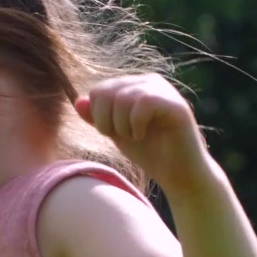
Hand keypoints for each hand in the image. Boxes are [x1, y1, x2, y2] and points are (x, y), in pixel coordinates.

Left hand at [75, 75, 214, 195]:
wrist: (178, 175)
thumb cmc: (150, 154)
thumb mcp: (116, 134)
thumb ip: (98, 117)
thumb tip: (78, 101)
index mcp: (134, 85)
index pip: (99, 90)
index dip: (98, 117)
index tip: (113, 134)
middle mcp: (149, 81)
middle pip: (106, 91)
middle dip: (107, 121)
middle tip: (124, 137)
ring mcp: (164, 90)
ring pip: (122, 97)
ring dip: (122, 125)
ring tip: (135, 137)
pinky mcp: (176, 104)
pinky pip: (143, 103)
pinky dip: (136, 124)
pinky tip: (142, 135)